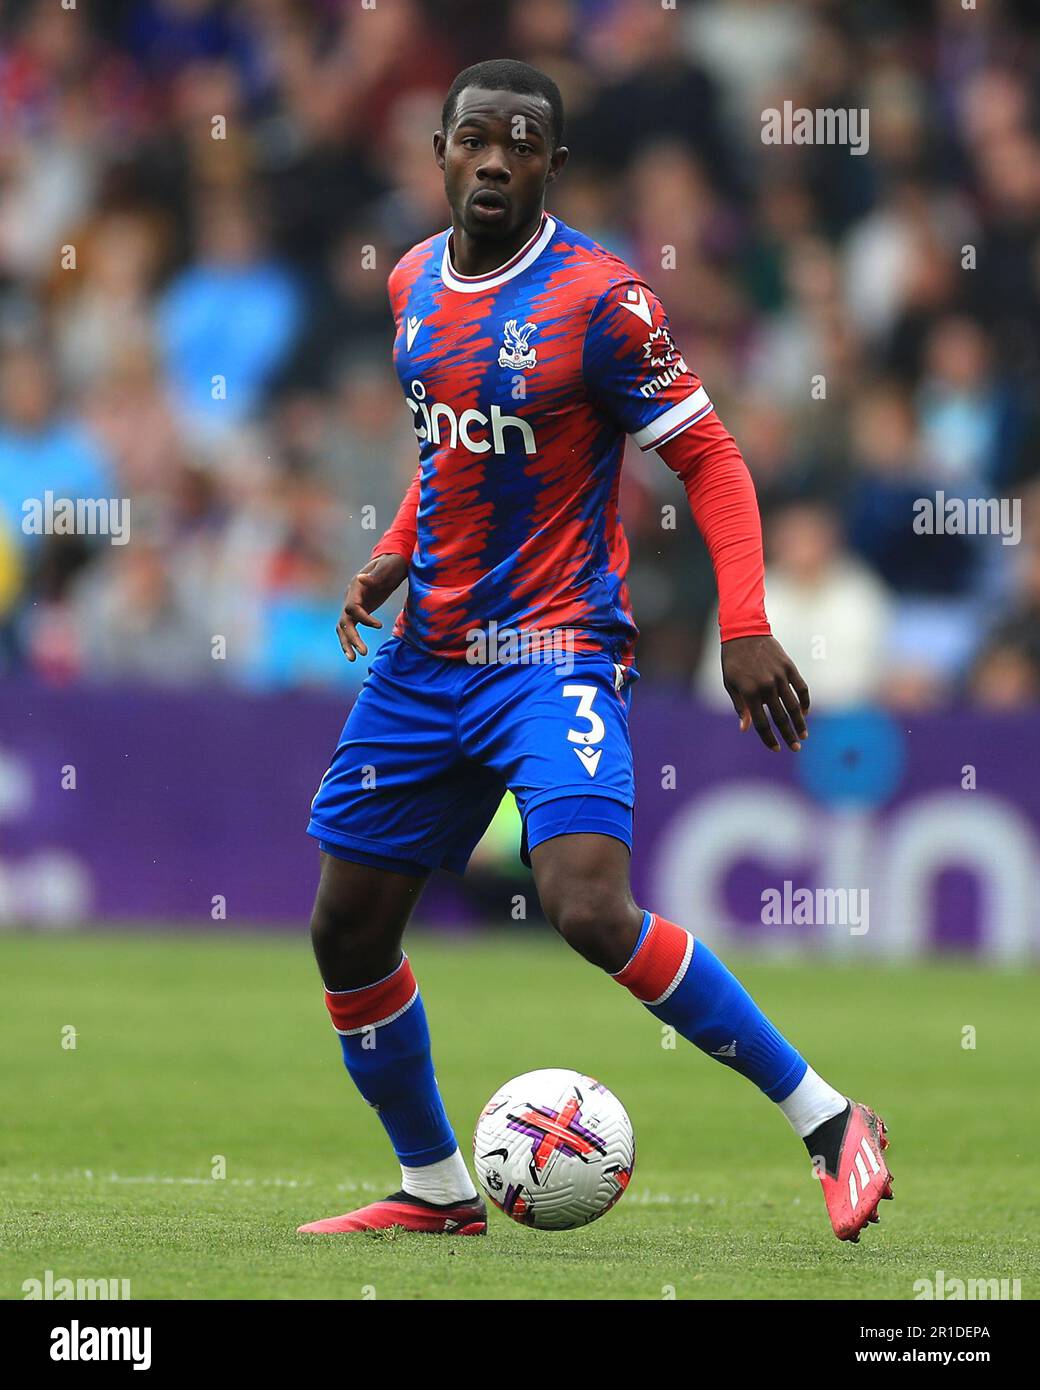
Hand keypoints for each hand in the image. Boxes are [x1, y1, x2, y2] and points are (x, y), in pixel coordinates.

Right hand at [336, 553, 408, 659]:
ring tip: (354, 659)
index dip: (364, 618)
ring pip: (344, 627)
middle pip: (344, 620)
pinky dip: (352, 640)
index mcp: (356, 587)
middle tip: (362, 653)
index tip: (379, 626)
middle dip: (351, 637)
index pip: (352, 607)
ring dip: (347, 643)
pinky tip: (356, 653)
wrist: (391, 562)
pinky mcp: (359, 611)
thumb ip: (375, 575)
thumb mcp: (386, 567)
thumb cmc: (391, 564)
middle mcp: (350, 597)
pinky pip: (352, 627)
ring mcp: (352, 604)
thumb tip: (361, 579)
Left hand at [721, 634, 809, 751]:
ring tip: (803, 736)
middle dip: (788, 736)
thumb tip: (745, 729)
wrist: (744, 632)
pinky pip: (801, 688)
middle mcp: (766, 686)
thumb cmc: (733, 661)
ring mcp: (779, 676)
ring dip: (800, 723)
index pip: (762, 723)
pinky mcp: (789, 667)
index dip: (769, 738)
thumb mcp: (730, 684)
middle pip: (780, 718)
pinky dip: (805, 701)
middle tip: (795, 748)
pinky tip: (805, 713)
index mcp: (749, 693)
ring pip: (794, 706)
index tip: (775, 749)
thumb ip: (740, 707)